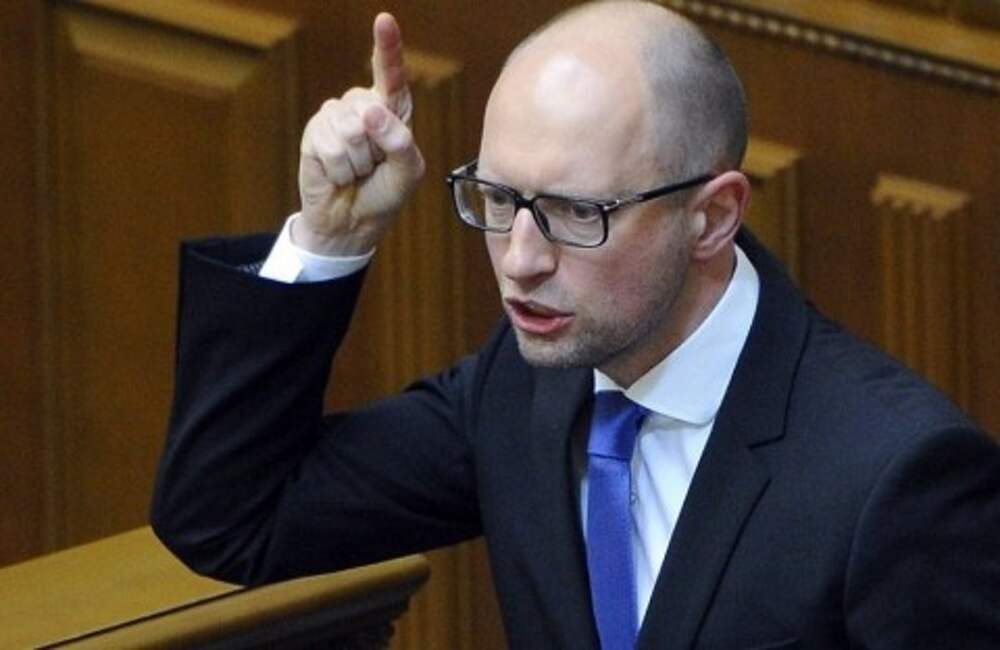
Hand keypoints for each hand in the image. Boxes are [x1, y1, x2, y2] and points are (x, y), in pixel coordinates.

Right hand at [295, 13, 424, 255]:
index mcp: (393, 110)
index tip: (384, 21)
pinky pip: (330, 146)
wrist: (352, 223)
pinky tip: (338, 175)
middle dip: (376, 148)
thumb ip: (400, 143)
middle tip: (373, 167)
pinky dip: (339, 169)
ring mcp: (336, 117)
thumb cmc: (385, 195)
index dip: (387, 47)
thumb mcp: (408, 173)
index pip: (391, 74)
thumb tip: (370, 113)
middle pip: (370, 109)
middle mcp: (363, 106)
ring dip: (357, 162)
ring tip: (356, 171)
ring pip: (350, 129)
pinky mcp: (314, 133)